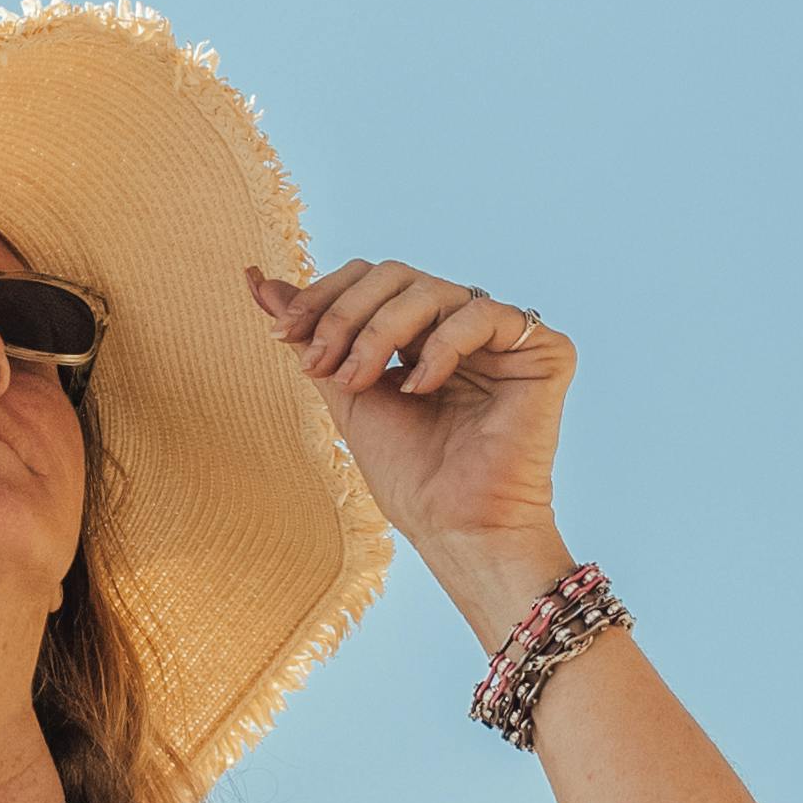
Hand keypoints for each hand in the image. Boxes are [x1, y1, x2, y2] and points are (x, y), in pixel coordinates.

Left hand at [247, 258, 573, 579]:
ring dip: (380, 332)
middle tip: (321, 366)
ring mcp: (502, 338)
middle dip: (344, 315)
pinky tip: (420, 388)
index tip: (281, 333)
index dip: (324, 296)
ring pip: (431, 288)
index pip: (370, 278)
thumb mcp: (344, 393)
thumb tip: (258, 280)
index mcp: (421, 331)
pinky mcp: (543, 353)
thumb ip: (311, 336)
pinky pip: (485, 315)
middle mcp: (461, 325)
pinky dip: (441, 347)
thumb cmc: (407, 472)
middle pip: (395, 275)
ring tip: (360, 384)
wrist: (453, 527)